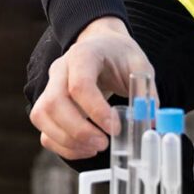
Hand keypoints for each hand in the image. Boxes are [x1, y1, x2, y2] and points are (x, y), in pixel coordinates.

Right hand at [29, 16, 157, 160]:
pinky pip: (45, 130)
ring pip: (43, 117)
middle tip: (104, 143)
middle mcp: (60, 69)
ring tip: (96, 148)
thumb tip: (149, 122)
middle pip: (54, 103)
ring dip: (67, 140)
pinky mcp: (49, 105)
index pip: (80, 85)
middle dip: (78, 131)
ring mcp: (50, 86)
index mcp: (84, 54)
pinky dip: (62, 145)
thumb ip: (146, 93)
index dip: (96, 111)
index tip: (115, 128)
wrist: (102, 44)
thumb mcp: (139, 66)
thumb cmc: (119, 54)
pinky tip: (85, 149)